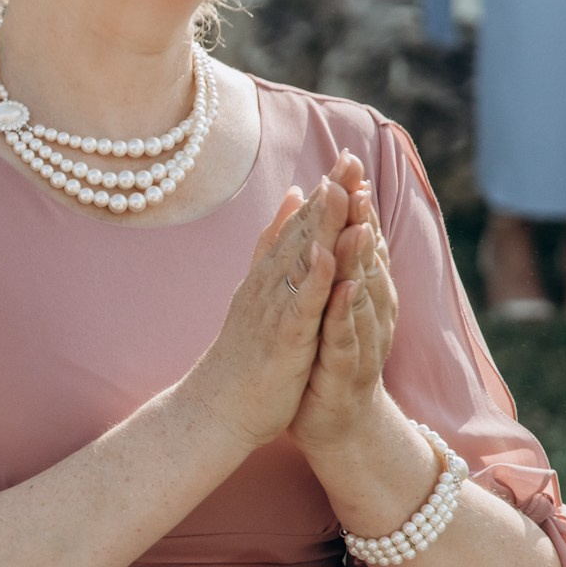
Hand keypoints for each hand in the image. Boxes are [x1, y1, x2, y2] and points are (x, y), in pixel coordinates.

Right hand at [182, 157, 353, 451]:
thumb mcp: (260, 291)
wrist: (216, 408)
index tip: (346, 158)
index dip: (324, 192)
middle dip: (328, 195)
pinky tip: (327, 254)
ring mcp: (273, 311)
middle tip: (349, 158)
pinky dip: (313, 279)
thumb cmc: (243, 356)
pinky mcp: (281, 340)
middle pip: (301, 233)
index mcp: (269, 277)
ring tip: (342, 191)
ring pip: (300, 262)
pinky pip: (300, 306)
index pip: (299, 226)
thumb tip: (293, 197)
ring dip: (322, 227)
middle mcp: (268, 286)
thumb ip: (274, 244)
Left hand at [289, 155, 399, 454]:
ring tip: (359, 224)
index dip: (356, 203)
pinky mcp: (345, 369)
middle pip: (367, 258)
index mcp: (361, 293)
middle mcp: (368, 311)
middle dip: (362, 218)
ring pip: (363, 293)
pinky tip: (343, 291)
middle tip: (357, 179)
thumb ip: (340, 263)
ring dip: (362, 259)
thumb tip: (346, 218)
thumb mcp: (330, 305)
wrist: (336, 423)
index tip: (348, 164)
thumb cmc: (328, 358)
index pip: (360, 240)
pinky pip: (345, 338)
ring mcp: (359, 340)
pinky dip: (345, 313)